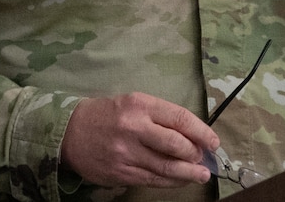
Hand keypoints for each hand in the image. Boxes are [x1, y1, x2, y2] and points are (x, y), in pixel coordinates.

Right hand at [61, 92, 219, 188]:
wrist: (70, 132)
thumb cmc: (108, 115)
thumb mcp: (133, 103)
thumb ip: (160, 116)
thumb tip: (192, 135)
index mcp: (139, 105)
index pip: (179, 118)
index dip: (201, 132)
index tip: (213, 142)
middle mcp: (134, 128)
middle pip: (176, 144)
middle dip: (196, 154)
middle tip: (205, 159)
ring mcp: (126, 153)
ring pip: (166, 167)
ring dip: (189, 173)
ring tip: (201, 175)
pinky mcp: (121, 173)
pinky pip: (153, 180)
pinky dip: (171, 181)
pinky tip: (181, 180)